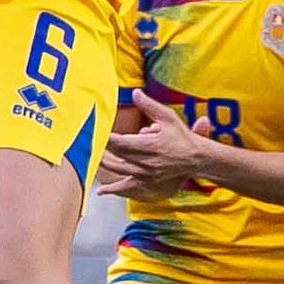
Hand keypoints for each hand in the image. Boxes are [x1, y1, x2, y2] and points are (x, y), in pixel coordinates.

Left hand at [96, 81, 219, 202]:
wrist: (197, 158)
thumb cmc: (181, 137)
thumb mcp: (167, 117)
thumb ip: (149, 106)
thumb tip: (135, 92)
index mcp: (149, 145)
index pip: (120, 142)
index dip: (105, 138)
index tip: (94, 132)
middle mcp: (146, 162)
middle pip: (116, 155)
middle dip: (101, 148)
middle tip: (87, 141)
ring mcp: (146, 174)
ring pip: (118, 169)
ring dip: (103, 163)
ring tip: (91, 156)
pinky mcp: (147, 182)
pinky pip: (127, 186)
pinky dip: (113, 189)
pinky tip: (101, 191)